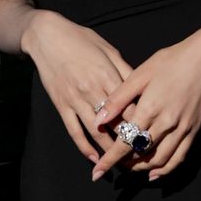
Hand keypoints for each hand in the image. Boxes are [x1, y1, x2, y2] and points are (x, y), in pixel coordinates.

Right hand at [22, 10, 138, 164]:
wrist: (47, 37)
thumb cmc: (81, 40)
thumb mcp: (108, 50)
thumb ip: (125, 71)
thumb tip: (142, 90)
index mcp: (108, 75)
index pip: (130, 107)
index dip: (143, 123)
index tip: (153, 135)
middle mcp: (92, 90)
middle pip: (116, 123)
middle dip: (129, 141)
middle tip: (141, 156)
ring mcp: (75, 100)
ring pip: (96, 132)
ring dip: (109, 150)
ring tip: (121, 163)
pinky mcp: (62, 105)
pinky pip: (74, 131)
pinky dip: (84, 147)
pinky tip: (94, 158)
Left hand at [90, 31, 200, 181]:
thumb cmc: (171, 61)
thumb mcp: (140, 74)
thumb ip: (118, 99)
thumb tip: (98, 120)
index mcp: (149, 109)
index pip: (124, 143)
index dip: (110, 160)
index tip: (97, 172)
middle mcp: (166, 124)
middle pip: (140, 154)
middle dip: (124, 164)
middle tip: (113, 165)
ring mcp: (182, 129)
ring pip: (159, 160)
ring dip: (142, 168)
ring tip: (130, 167)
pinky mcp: (194, 130)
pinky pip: (179, 158)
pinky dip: (165, 170)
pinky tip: (154, 173)